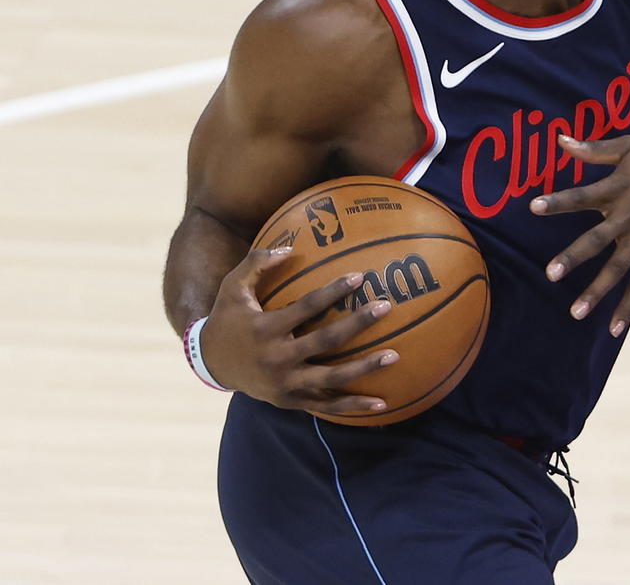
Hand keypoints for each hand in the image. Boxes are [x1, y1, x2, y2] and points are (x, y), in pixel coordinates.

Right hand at [202, 246, 398, 414]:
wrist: (211, 364)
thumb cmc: (229, 319)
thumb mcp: (233, 287)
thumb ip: (257, 263)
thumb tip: (289, 248)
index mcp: (266, 329)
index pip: (307, 307)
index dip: (334, 291)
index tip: (360, 277)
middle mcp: (277, 358)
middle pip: (325, 341)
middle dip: (358, 323)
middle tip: (386, 306)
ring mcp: (285, 383)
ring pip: (331, 378)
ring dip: (364, 368)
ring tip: (395, 356)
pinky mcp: (290, 401)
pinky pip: (326, 406)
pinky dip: (353, 406)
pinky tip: (381, 403)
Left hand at [532, 135, 629, 336]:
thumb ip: (595, 149)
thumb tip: (560, 140)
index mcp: (620, 187)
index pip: (582, 196)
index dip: (558, 201)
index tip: (533, 207)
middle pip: (597, 239)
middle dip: (573, 256)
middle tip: (551, 274)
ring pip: (618, 269)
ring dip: (597, 291)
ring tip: (576, 313)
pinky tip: (616, 326)